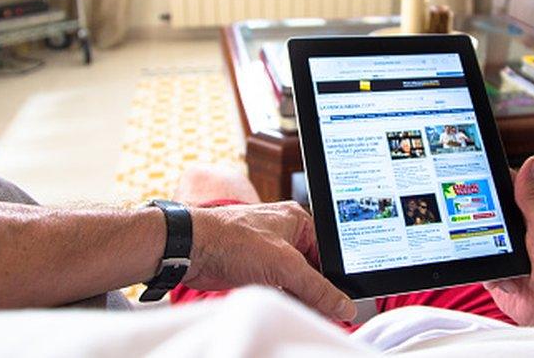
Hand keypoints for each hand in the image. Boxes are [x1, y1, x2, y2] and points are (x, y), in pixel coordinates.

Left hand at [183, 201, 355, 320]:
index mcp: (298, 220)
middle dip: (317, 292)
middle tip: (326, 313)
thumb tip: (342, 305)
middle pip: (312, 269)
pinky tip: (289, 307)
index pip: (327, 254)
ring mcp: (269, 250)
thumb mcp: (284, 265)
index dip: (334, 280)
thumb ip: (317, 287)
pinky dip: (284, 297)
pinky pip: (279, 285)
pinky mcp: (255, 267)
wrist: (192, 249)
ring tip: (308, 312)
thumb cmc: (232, 239)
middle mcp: (285, 233)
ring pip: (295, 280)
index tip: (340, 304)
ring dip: (300, 296)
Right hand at [484, 156, 533, 336]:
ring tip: (481, 241)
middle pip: (488, 209)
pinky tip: (490, 267)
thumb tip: (531, 163)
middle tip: (465, 203)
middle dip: (478, 209)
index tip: (475, 167)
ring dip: (476, 238)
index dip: (493, 177)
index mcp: (533, 216)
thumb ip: (533, 198)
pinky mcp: (493, 270)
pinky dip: (478, 263)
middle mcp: (517, 232)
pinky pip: (475, 259)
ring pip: (478, 233)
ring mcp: (503, 251)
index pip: (509, 188)